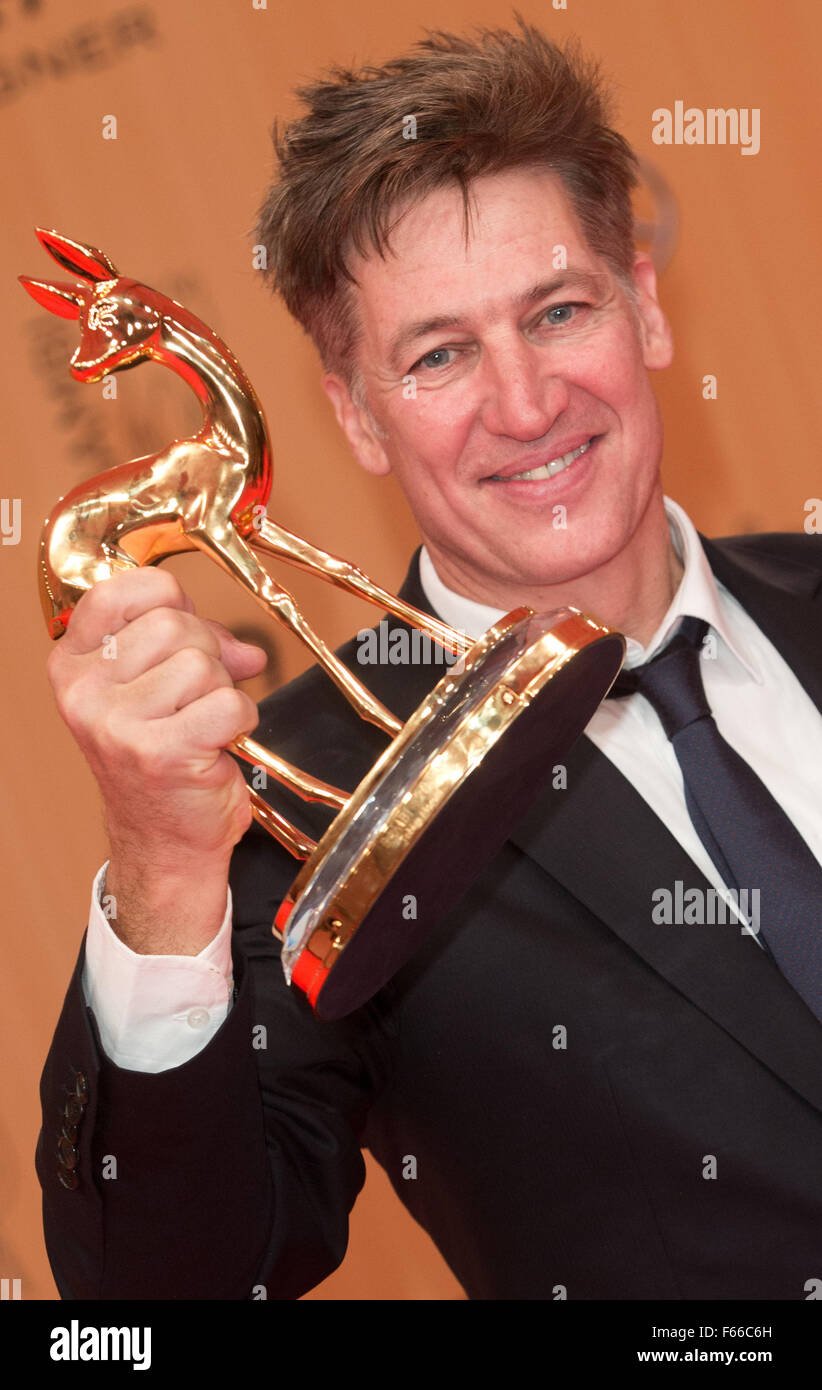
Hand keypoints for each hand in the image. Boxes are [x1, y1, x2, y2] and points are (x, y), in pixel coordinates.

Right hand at [47, 567, 266, 951]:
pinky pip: (228, 703)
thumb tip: (244, 649)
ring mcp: (117, 724)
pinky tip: (219, 741)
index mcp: (72, 664)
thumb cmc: (160, 761)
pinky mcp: (160, 753)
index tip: (183, 632)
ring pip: (204, 663)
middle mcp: (84, 692)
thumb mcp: (152, 688)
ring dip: (222, 691)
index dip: (171, 601)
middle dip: (207, 653)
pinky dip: (240, 719)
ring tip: (203, 723)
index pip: (121, 591)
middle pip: (174, 623)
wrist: (163, 840)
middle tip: (199, 694)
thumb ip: (189, 646)